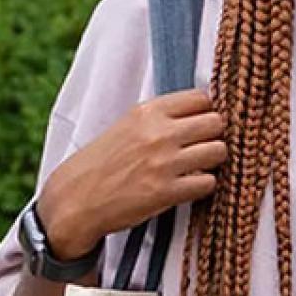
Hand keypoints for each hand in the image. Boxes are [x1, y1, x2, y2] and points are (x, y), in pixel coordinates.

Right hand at [37, 89, 226, 257]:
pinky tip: (189, 186)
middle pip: (216, 122)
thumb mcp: (129, 125)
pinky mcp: (166, 192)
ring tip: (199, 167)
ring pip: (219, 151)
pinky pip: (209, 182)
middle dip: (215, 135)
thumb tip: (205, 113)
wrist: (76, 197)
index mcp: (148, 111)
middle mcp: (158, 133)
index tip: (204, 124)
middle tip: (204, 147)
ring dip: (214, 161)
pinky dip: (204, 185)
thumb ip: (163, 117)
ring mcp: (164, 162)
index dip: (208, 111)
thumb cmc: (104, 162)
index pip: (202, 97)